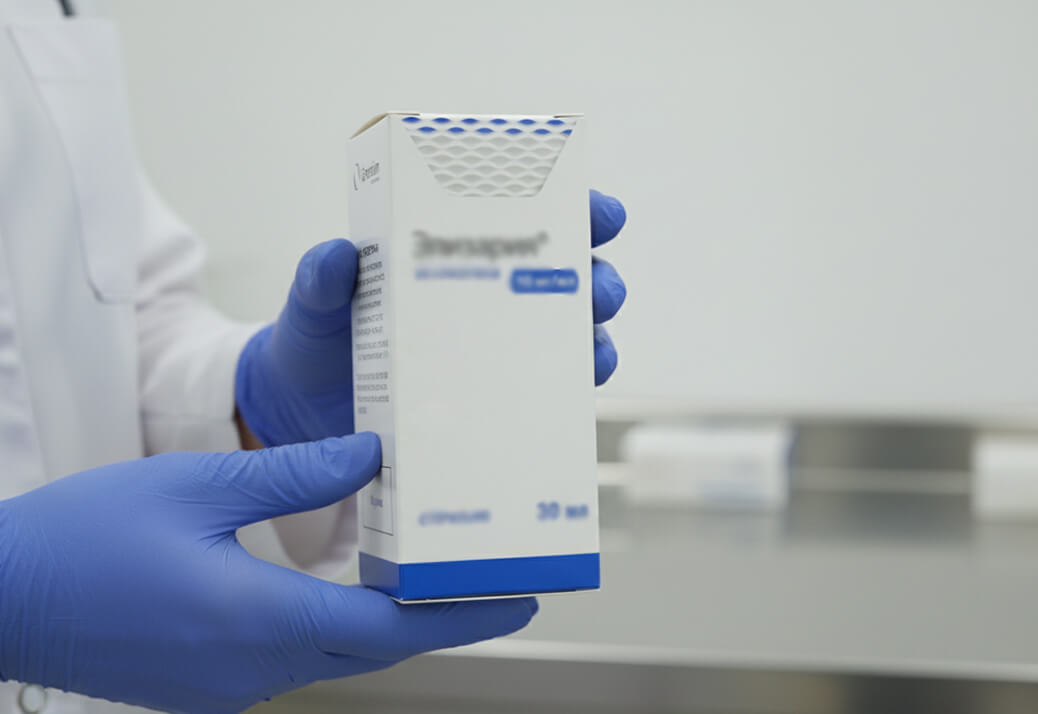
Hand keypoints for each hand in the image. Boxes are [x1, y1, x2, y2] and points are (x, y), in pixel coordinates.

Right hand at [0, 434, 536, 713]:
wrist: (1, 597)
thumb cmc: (85, 539)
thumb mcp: (197, 487)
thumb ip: (294, 475)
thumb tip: (374, 458)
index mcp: (257, 623)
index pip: (390, 631)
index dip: (465, 616)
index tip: (523, 600)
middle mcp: (252, 670)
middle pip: (374, 647)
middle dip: (439, 617)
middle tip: (493, 578)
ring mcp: (228, 686)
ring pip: (338, 652)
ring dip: (389, 620)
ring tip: (434, 573)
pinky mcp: (208, 682)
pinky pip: (297, 653)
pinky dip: (339, 623)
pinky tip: (351, 588)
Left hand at [235, 190, 626, 445]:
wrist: (304, 411)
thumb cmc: (316, 339)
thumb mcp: (315, 303)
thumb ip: (321, 279)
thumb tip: (337, 257)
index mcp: (455, 254)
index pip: (528, 220)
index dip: (576, 210)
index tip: (600, 213)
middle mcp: (487, 298)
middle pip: (568, 278)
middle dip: (597, 280)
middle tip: (597, 290)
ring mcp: (495, 350)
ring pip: (570, 336)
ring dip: (594, 338)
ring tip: (592, 349)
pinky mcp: (492, 398)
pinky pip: (548, 391)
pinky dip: (569, 390)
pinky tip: (573, 394)